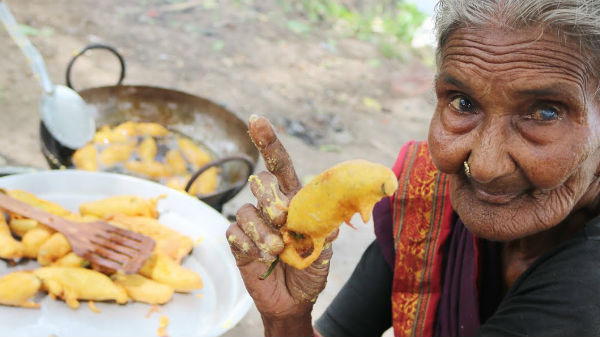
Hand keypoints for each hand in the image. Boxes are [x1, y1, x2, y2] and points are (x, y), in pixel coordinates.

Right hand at [226, 116, 335, 335]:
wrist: (294, 300)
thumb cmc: (310, 268)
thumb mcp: (325, 249)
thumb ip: (324, 230)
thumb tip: (328, 217)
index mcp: (293, 200)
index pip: (279, 165)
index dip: (268, 143)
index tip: (256, 120)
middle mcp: (270, 207)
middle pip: (261, 183)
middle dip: (270, 198)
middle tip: (283, 219)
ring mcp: (252, 224)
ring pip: (245, 210)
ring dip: (262, 230)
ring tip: (277, 249)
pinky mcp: (238, 243)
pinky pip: (234, 233)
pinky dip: (248, 243)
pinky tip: (259, 255)